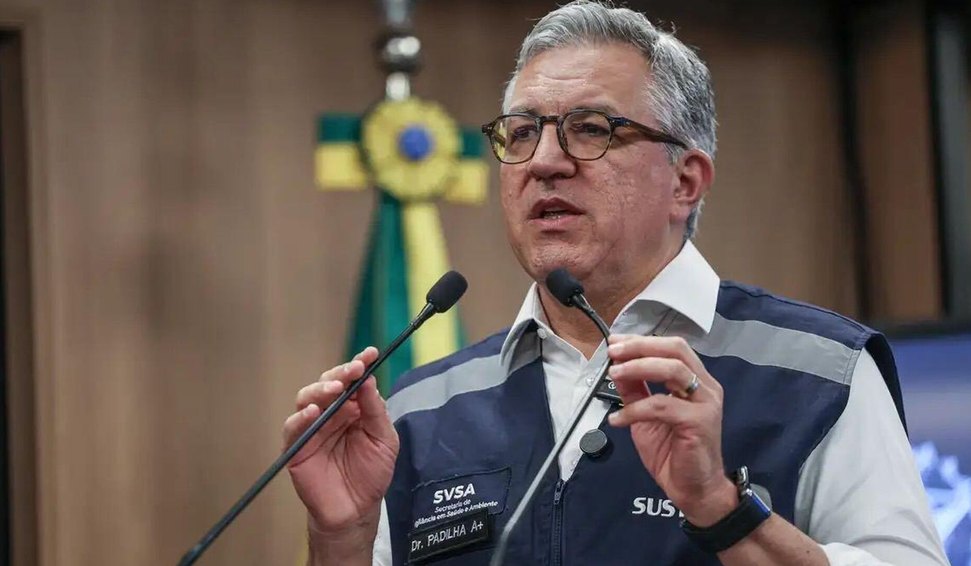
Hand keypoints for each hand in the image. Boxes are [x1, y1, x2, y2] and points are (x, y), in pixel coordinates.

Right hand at [283, 347, 399, 534]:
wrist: (357, 510)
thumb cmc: (372, 474)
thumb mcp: (384, 440)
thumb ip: (376, 411)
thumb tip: (368, 380)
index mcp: (353, 408)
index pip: (352, 380)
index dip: (359, 365)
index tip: (370, 354)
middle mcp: (331, 413)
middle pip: (327, 383)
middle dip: (340, 373)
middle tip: (352, 371)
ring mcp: (312, 428)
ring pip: (307, 398)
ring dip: (320, 390)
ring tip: (335, 388)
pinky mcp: (297, 446)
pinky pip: (293, 426)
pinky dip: (301, 417)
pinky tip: (314, 412)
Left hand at [606, 335, 736, 525]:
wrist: (694, 489)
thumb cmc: (673, 453)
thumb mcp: (646, 416)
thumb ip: (636, 391)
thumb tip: (617, 369)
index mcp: (696, 381)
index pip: (671, 347)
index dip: (641, 341)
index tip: (615, 342)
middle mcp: (705, 387)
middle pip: (675, 350)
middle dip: (640, 346)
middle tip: (614, 352)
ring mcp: (706, 403)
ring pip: (673, 370)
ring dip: (639, 368)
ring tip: (614, 375)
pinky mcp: (699, 422)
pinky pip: (662, 406)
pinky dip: (635, 410)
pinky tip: (618, 419)